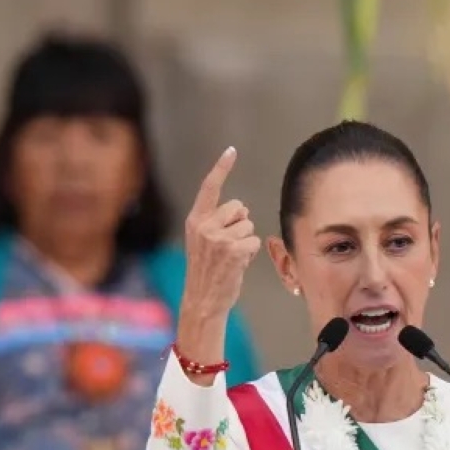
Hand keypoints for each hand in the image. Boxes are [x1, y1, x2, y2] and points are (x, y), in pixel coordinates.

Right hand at [180, 147, 259, 319]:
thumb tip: (242, 210)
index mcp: (195, 220)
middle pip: (239, 207)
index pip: (210, 188)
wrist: (203, 299)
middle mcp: (205, 226)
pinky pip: (254, 241)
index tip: (231, 151)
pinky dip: (251, 253)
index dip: (221, 168)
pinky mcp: (233, 250)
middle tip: (227, 246)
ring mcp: (218, 238)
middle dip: (240, 223)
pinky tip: (237, 264)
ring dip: (245, 241)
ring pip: (248, 225)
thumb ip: (216, 222)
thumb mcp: (202, 242)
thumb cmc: (207, 271)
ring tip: (231, 258)